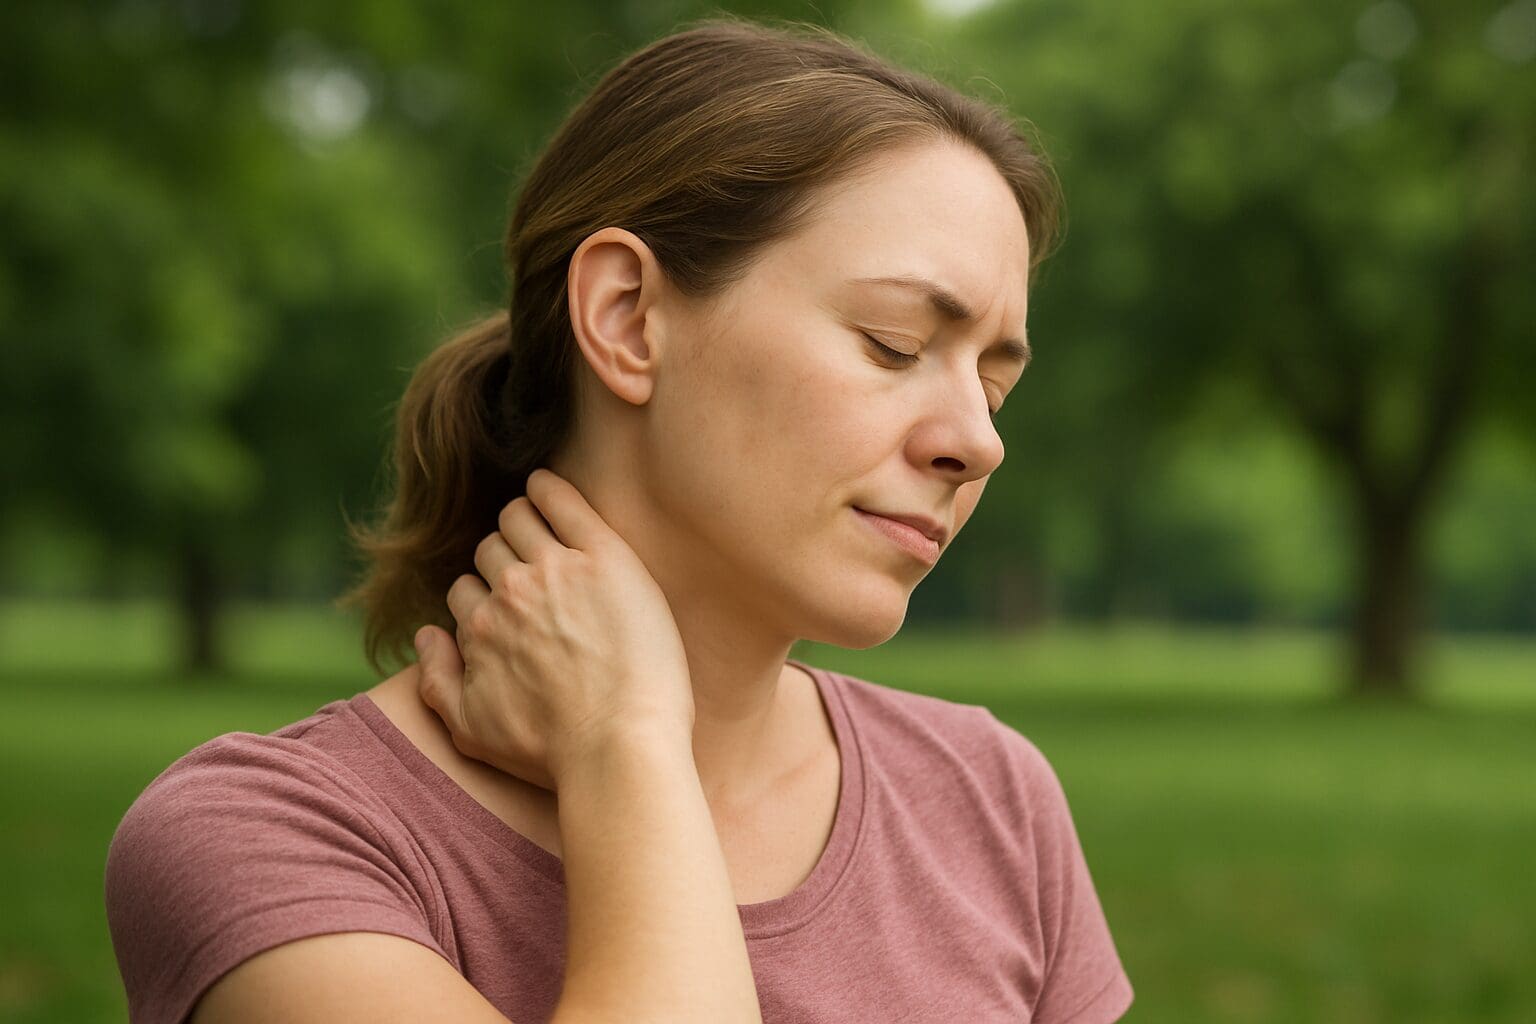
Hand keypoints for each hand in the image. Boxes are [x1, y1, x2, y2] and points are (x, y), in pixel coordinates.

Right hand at [413, 467, 694, 791]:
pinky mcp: (603, 556)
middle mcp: (509, 592)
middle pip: (489, 550)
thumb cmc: (553, 752)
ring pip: (519, 519)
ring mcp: (556, 569)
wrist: (620, 749)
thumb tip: (426, 633)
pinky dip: (547, 487)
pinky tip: (545, 486)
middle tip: (532, 573)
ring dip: (523, 520)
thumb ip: (436, 680)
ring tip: (542, 529)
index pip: (465, 590)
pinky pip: (562, 500)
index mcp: (479, 628)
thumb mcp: (472, 731)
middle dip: (503, 559)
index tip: (510, 609)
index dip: (486, 599)